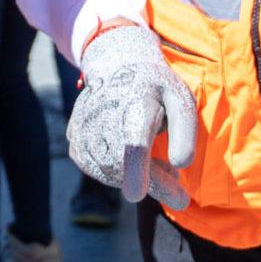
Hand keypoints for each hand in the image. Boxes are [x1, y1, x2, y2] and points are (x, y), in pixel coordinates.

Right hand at [65, 23, 196, 207]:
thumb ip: (185, 132)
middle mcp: (103, 115)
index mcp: (135, 103)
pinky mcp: (75, 141)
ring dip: (136, 177)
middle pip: (120, 165)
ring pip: (109, 172)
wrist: (115, 66)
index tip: (137, 195)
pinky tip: (132, 159)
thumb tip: (180, 165)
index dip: (135, 171)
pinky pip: (98, 171)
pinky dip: (118, 173)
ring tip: (157, 164)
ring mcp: (83, 128)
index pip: (132, 143)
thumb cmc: (155, 88)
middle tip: (177, 187)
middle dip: (152, 185)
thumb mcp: (181, 99)